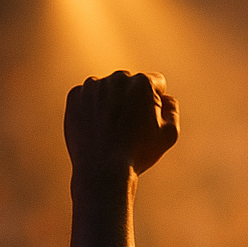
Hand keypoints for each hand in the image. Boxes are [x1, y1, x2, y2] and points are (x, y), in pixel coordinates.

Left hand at [64, 70, 178, 177]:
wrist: (103, 168)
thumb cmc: (139, 153)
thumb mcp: (170, 134)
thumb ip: (172, 109)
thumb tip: (165, 97)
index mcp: (143, 83)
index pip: (157, 83)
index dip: (158, 103)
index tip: (151, 121)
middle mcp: (117, 78)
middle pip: (131, 84)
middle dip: (133, 99)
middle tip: (132, 128)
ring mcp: (93, 86)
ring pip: (109, 90)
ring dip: (113, 103)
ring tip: (113, 131)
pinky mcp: (75, 96)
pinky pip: (89, 98)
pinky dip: (94, 110)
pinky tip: (99, 129)